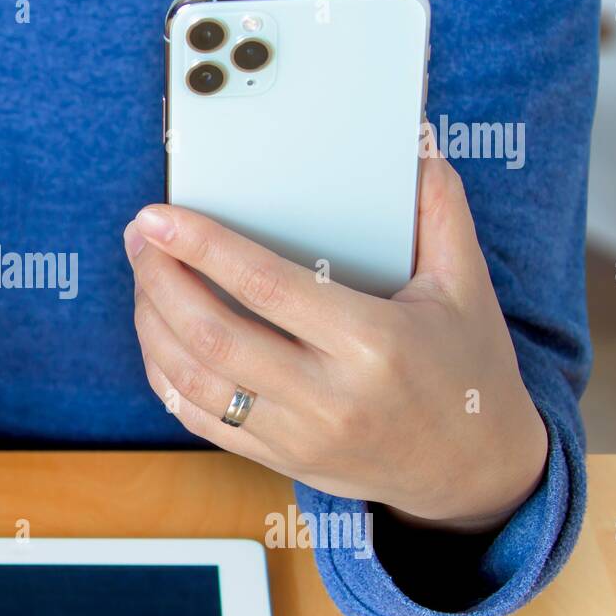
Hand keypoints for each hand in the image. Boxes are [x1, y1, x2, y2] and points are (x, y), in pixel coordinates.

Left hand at [125, 143, 547, 531]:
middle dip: (160, 279)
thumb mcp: (466, 286)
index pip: (265, 287)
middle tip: (139, 238)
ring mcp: (299, 435)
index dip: (202, 247)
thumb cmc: (467, 367)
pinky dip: (164, 373)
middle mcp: (330, 397)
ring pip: (194, 380)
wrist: (477, 470)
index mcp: (374, 344)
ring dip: (152, 324)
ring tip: (143, 276)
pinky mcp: (279, 459)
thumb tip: (414, 146)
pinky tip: (157, 333)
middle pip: (214, 335)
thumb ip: (438, 212)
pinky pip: (199, 418)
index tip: (159, 217)